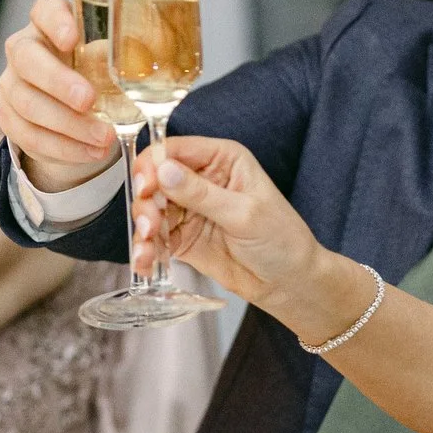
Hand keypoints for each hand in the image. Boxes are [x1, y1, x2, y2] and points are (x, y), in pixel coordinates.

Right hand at [0, 0, 116, 190]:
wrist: (78, 112)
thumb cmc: (98, 74)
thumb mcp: (115, 61)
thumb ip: (128, 55)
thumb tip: (149, 56)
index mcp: (50, 25)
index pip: (44, 10)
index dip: (55, 22)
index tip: (72, 38)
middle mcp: (24, 50)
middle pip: (26, 59)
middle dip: (58, 82)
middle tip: (88, 100)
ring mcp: (12, 85)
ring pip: (27, 103)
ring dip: (68, 124)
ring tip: (103, 137)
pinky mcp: (10, 119)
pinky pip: (30, 135)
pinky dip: (63, 148)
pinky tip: (91, 151)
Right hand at [132, 135, 364, 334]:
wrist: (289, 282)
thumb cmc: (281, 240)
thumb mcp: (244, 214)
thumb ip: (202, 194)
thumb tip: (164, 170)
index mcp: (222, 159)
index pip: (175, 149)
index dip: (154, 165)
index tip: (146, 188)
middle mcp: (202, 179)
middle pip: (155, 179)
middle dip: (146, 202)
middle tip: (150, 226)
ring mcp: (190, 208)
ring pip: (150, 209)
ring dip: (143, 228)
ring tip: (148, 248)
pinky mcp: (182, 237)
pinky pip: (155, 238)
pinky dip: (146, 249)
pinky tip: (145, 261)